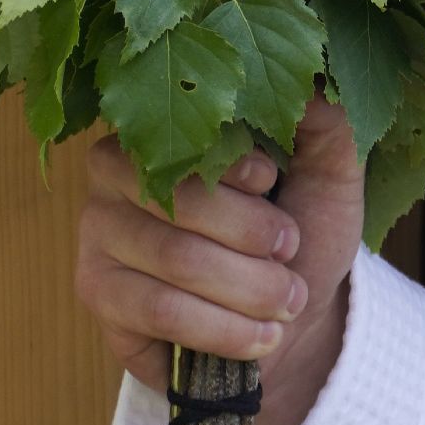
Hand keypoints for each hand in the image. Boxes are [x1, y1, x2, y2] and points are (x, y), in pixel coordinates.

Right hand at [74, 96, 366, 424]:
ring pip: (177, 259)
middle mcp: (114, 173)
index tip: (275, 184)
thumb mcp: (328, 175)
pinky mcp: (97, 294)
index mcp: (167, 125)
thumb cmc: (299, 228)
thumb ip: (327, 128)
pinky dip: (223, 328)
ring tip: (288, 299)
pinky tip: (262, 336)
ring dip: (248, 288)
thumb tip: (321, 88)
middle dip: (254, 236)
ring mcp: (97, 234)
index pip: (192, 137)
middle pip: (182, 202)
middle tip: (292, 254)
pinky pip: (161, 310)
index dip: (241, 169)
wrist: (284, 313)